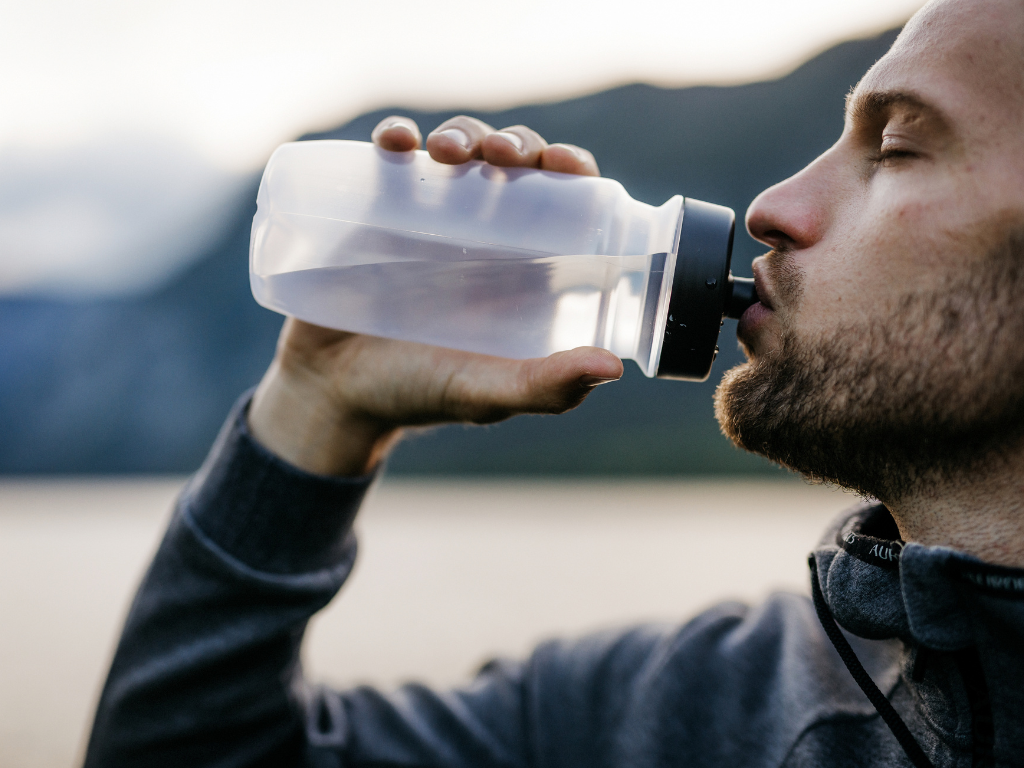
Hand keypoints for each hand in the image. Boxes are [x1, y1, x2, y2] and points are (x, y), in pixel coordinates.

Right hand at [248, 116, 618, 476]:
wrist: (331, 394)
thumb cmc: (418, 394)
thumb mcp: (485, 395)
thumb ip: (544, 387)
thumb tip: (613, 367)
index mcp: (523, 266)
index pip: (562, 200)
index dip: (571, 170)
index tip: (565, 164)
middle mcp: (481, 232)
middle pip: (512, 163)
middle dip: (515, 144)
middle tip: (501, 156)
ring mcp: (426, 216)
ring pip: (456, 150)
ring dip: (461, 134)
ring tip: (446, 152)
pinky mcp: (373, 209)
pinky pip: (389, 158)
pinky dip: (394, 137)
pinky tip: (394, 142)